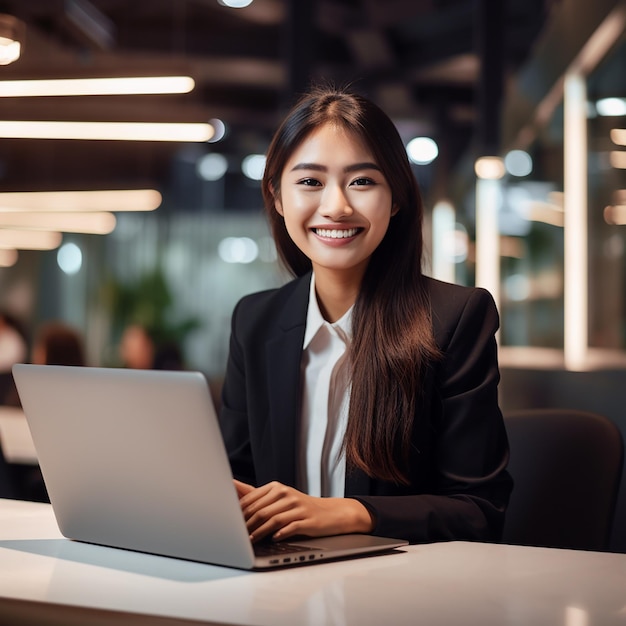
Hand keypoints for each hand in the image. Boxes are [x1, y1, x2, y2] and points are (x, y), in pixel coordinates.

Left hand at [233, 479, 373, 542]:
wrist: (331, 513)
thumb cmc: (300, 507)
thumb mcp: (279, 498)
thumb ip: (256, 496)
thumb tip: (231, 487)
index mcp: (277, 487)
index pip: (251, 499)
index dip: (238, 513)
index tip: (229, 524)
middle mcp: (286, 494)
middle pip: (260, 510)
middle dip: (246, 525)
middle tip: (235, 536)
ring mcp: (297, 507)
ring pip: (272, 519)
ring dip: (259, 532)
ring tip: (249, 541)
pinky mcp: (307, 520)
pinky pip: (290, 527)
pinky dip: (279, 534)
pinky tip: (272, 539)